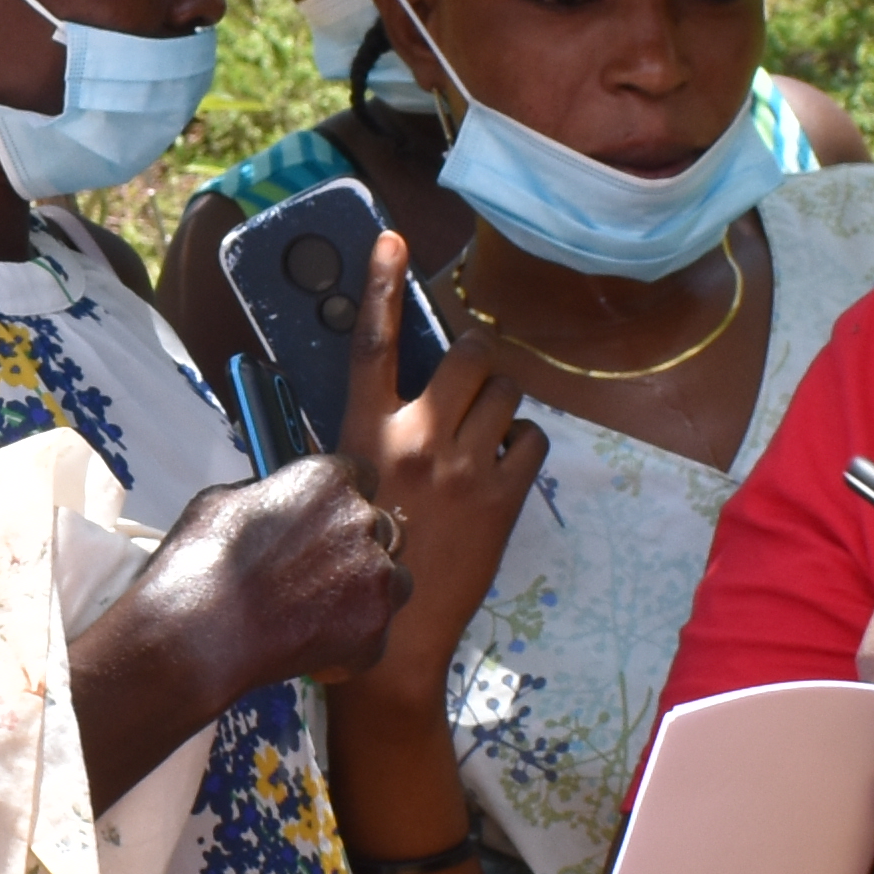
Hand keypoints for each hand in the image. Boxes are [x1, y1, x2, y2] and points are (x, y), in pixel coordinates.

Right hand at [141, 451, 416, 701]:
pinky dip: (352, 641)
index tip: (332, 516)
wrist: (196, 634)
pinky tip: (311, 644)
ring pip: (392, 578)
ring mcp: (374, 574)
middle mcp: (361, 520)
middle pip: (382, 528)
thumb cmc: (199, 566)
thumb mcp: (223, 502)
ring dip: (365, 590)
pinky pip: (378, 630)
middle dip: (357, 547)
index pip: (362, 475)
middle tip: (320, 570)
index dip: (345, 498)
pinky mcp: (374, 625)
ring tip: (318, 610)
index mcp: (327, 480)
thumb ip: (268, 495)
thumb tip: (276, 501)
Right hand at [343, 230, 534, 685]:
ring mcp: (464, 467)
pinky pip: (532, 440)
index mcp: (362, 432)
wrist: (393, 636)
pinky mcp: (503, 498)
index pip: (372, 340)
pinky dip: (523, 446)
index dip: (381, 282)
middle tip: (471, 384)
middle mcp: (415, 439)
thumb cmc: (355, 558)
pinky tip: (502, 468)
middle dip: (476, 362)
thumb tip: (390, 400)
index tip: (393, 237)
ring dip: (501, 405)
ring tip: (485, 435)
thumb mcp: (340, 485)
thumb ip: (364, 435)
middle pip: (467, 355)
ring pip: (507, 392)